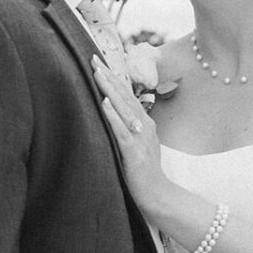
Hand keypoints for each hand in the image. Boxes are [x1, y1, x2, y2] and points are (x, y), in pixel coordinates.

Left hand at [92, 55, 166, 215]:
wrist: (158, 195)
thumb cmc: (144, 173)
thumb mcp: (137, 145)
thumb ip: (127, 129)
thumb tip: (110, 114)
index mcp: (144, 123)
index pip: (127, 95)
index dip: (113, 77)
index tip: (99, 62)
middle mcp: (144, 125)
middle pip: (124, 95)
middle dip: (108, 76)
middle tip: (93, 57)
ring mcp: (140, 138)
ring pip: (123, 108)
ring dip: (109, 89)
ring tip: (97, 72)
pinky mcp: (134, 152)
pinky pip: (122, 131)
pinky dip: (113, 116)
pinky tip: (104, 103)